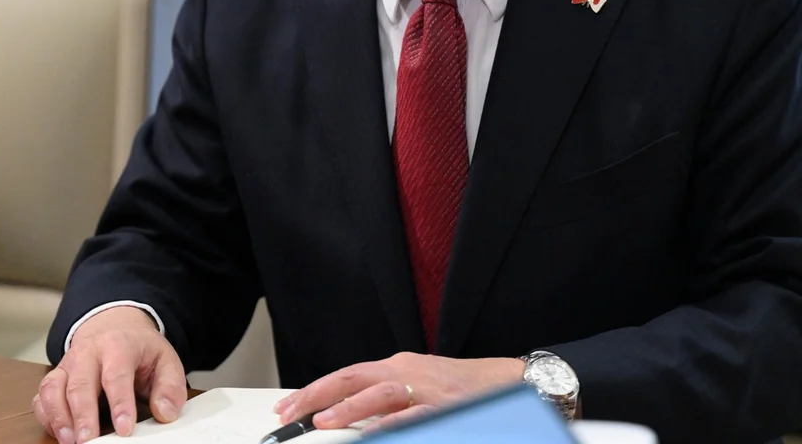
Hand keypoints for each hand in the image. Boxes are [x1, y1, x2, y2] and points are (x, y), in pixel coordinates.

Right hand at [35, 307, 187, 442]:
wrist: (114, 326)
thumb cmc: (139, 350)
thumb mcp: (165, 360)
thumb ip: (170, 387)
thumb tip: (165, 412)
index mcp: (118, 345)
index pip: (117, 375)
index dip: (120, 404)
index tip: (125, 429)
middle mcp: (88, 353)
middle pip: (80, 383)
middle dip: (83, 415)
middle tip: (89, 441)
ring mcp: (68, 364)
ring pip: (54, 388)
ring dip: (60, 417)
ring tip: (71, 441)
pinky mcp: (56, 377)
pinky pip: (42, 396)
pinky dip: (47, 416)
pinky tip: (59, 433)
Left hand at [275, 353, 525, 429]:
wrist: (512, 380)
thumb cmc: (464, 389)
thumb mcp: (418, 392)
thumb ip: (386, 406)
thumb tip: (354, 423)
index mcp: (396, 368)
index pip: (345, 376)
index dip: (314, 391)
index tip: (289, 408)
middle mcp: (405, 370)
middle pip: (350, 377)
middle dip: (316, 395)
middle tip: (289, 413)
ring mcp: (425, 386)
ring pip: (377, 392)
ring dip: (346, 408)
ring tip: (321, 421)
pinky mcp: (445, 404)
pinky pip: (412, 415)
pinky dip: (389, 424)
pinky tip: (370, 434)